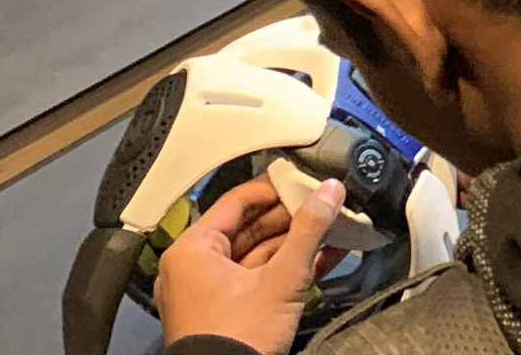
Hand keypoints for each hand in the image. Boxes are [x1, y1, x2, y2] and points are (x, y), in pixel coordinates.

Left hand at [156, 174, 343, 354]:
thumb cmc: (234, 342)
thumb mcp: (281, 279)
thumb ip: (308, 231)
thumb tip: (327, 194)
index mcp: (192, 251)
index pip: (237, 200)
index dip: (275, 188)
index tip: (303, 182)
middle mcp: (192, 268)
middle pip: (249, 228)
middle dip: (291, 219)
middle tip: (322, 206)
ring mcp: (207, 292)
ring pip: (256, 255)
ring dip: (294, 244)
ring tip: (328, 230)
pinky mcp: (224, 313)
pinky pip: (256, 279)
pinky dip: (285, 269)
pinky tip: (320, 259)